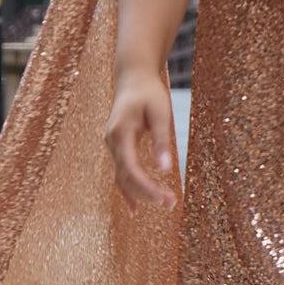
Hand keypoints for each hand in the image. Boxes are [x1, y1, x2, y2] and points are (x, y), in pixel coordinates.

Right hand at [104, 67, 177, 211]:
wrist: (133, 77)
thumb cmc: (149, 93)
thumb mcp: (160, 112)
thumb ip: (162, 140)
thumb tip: (166, 169)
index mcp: (121, 132)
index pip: (131, 168)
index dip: (146, 187)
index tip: (165, 198)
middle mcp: (112, 141)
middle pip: (126, 176)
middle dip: (147, 193)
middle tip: (171, 204)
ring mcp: (112, 145)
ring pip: (122, 177)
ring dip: (141, 193)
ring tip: (165, 203)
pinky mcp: (117, 147)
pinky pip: (121, 172)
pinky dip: (129, 189)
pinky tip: (136, 207)